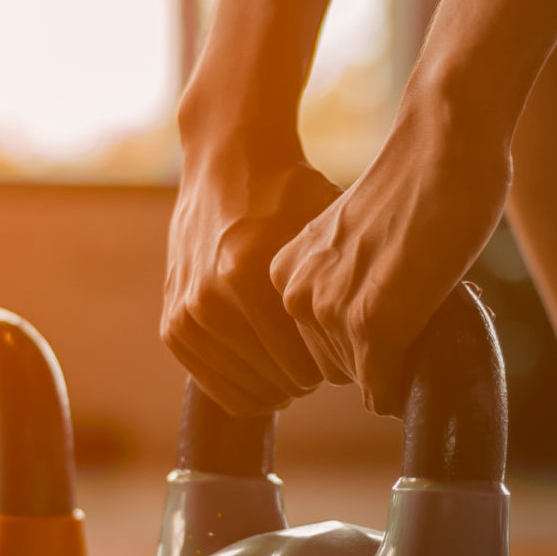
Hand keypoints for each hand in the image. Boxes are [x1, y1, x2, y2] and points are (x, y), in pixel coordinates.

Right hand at [162, 142, 340, 415]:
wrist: (226, 163)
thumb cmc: (289, 193)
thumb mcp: (327, 229)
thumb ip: (347, 286)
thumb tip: (385, 345)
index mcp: (248, 275)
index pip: (307, 367)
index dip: (336, 366)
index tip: (347, 349)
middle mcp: (210, 299)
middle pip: (280, 383)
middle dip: (309, 376)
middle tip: (323, 355)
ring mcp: (186, 315)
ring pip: (248, 392)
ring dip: (278, 383)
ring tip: (296, 358)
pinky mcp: (171, 326)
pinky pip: (214, 385)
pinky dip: (245, 385)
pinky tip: (268, 367)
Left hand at [270, 83, 510, 414]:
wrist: (444, 147)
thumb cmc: (416, 188)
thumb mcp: (356, 241)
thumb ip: (344, 280)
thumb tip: (361, 339)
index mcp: (287, 272)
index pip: (317, 346)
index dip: (365, 335)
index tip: (395, 299)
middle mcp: (296, 293)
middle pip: (338, 368)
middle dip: (379, 353)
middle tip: (416, 304)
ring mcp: (329, 310)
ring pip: (364, 381)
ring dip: (399, 360)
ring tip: (424, 303)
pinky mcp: (370, 324)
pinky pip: (383, 390)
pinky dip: (407, 383)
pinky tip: (429, 339)